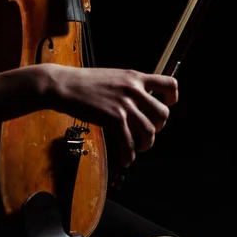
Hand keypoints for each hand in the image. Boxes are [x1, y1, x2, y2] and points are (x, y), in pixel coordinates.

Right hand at [43, 65, 178, 168]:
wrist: (64, 85)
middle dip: (157, 128)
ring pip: (149, 131)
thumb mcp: (114, 77)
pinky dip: (129, 156)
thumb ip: (129, 87)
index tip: (164, 106)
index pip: (170, 84)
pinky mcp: (113, 118)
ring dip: (145, 145)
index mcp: (135, 77)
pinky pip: (130, 143)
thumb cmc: (85, 82)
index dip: (171, 99)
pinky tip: (125, 159)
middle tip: (146, 132)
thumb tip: (140, 103)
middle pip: (163, 114)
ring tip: (137, 148)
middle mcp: (134, 89)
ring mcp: (125, 104)